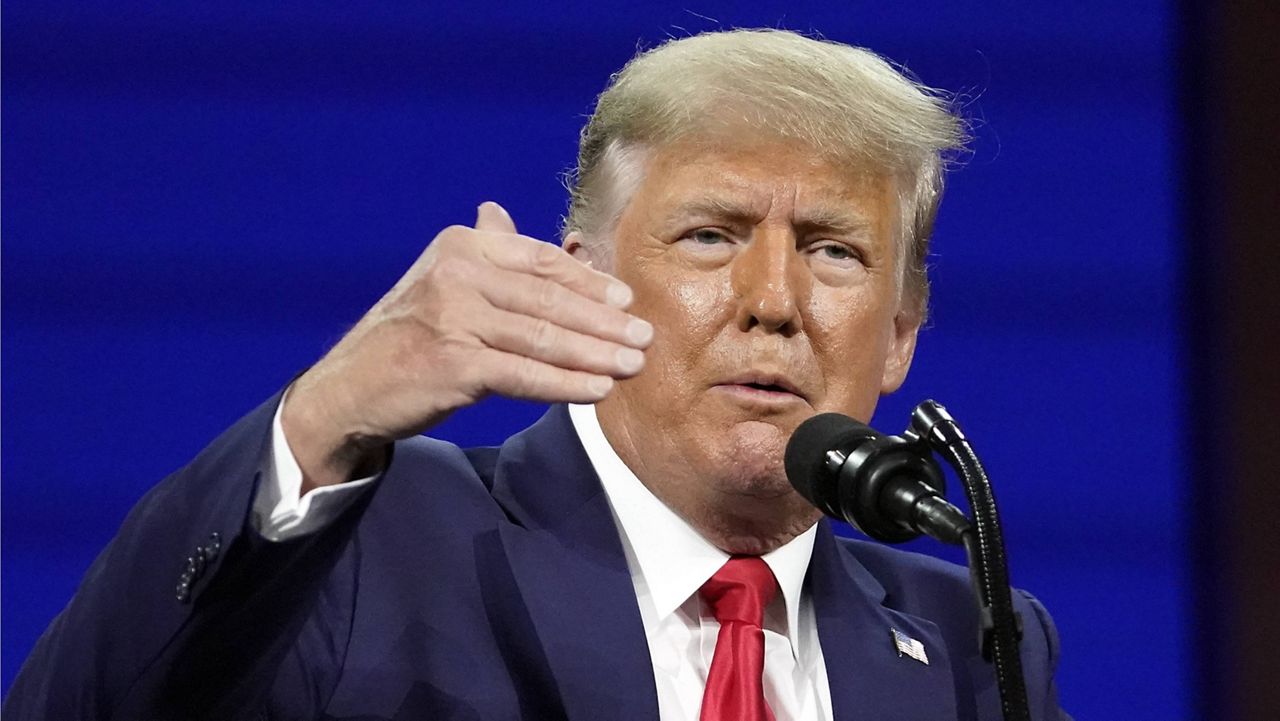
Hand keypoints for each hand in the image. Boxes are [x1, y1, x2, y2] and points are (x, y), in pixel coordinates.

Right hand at [282, 201, 651, 490]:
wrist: (349, 388)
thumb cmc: (408, 335)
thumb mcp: (439, 281)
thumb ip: (480, 250)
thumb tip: (499, 213)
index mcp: (461, 246)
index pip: (541, 261)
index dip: (588, 282)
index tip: (627, 300)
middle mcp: (457, 273)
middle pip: (549, 298)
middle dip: (604, 321)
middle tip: (645, 337)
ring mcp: (453, 317)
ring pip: (542, 336)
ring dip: (595, 353)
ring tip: (632, 365)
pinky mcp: (453, 364)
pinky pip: (524, 374)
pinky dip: (565, 383)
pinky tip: (596, 390)